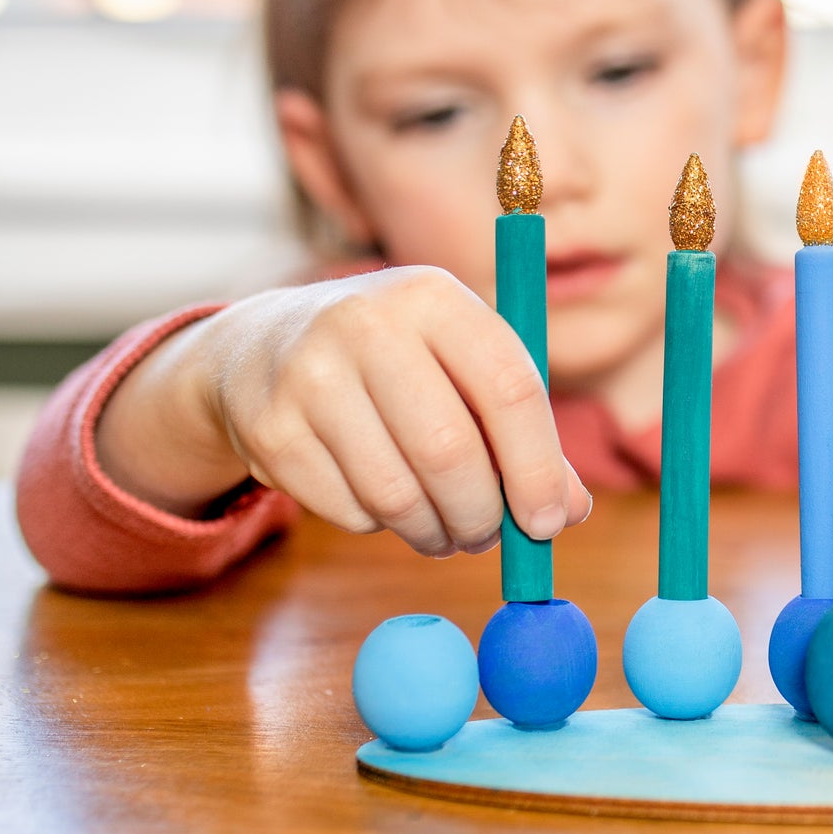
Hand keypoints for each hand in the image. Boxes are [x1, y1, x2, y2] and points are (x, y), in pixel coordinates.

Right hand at [96, 267, 590, 556]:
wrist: (263, 345)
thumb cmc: (397, 360)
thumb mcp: (461, 364)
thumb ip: (522, 430)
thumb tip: (568, 511)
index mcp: (434, 297)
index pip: (509, 388)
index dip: (538, 466)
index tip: (549, 521)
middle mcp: (368, 324)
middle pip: (450, 451)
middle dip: (482, 514)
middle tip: (488, 537)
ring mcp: (309, 374)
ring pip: (397, 494)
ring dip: (434, 531)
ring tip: (443, 528)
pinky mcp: (271, 428)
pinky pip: (349, 511)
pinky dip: (380, 525)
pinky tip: (381, 498)